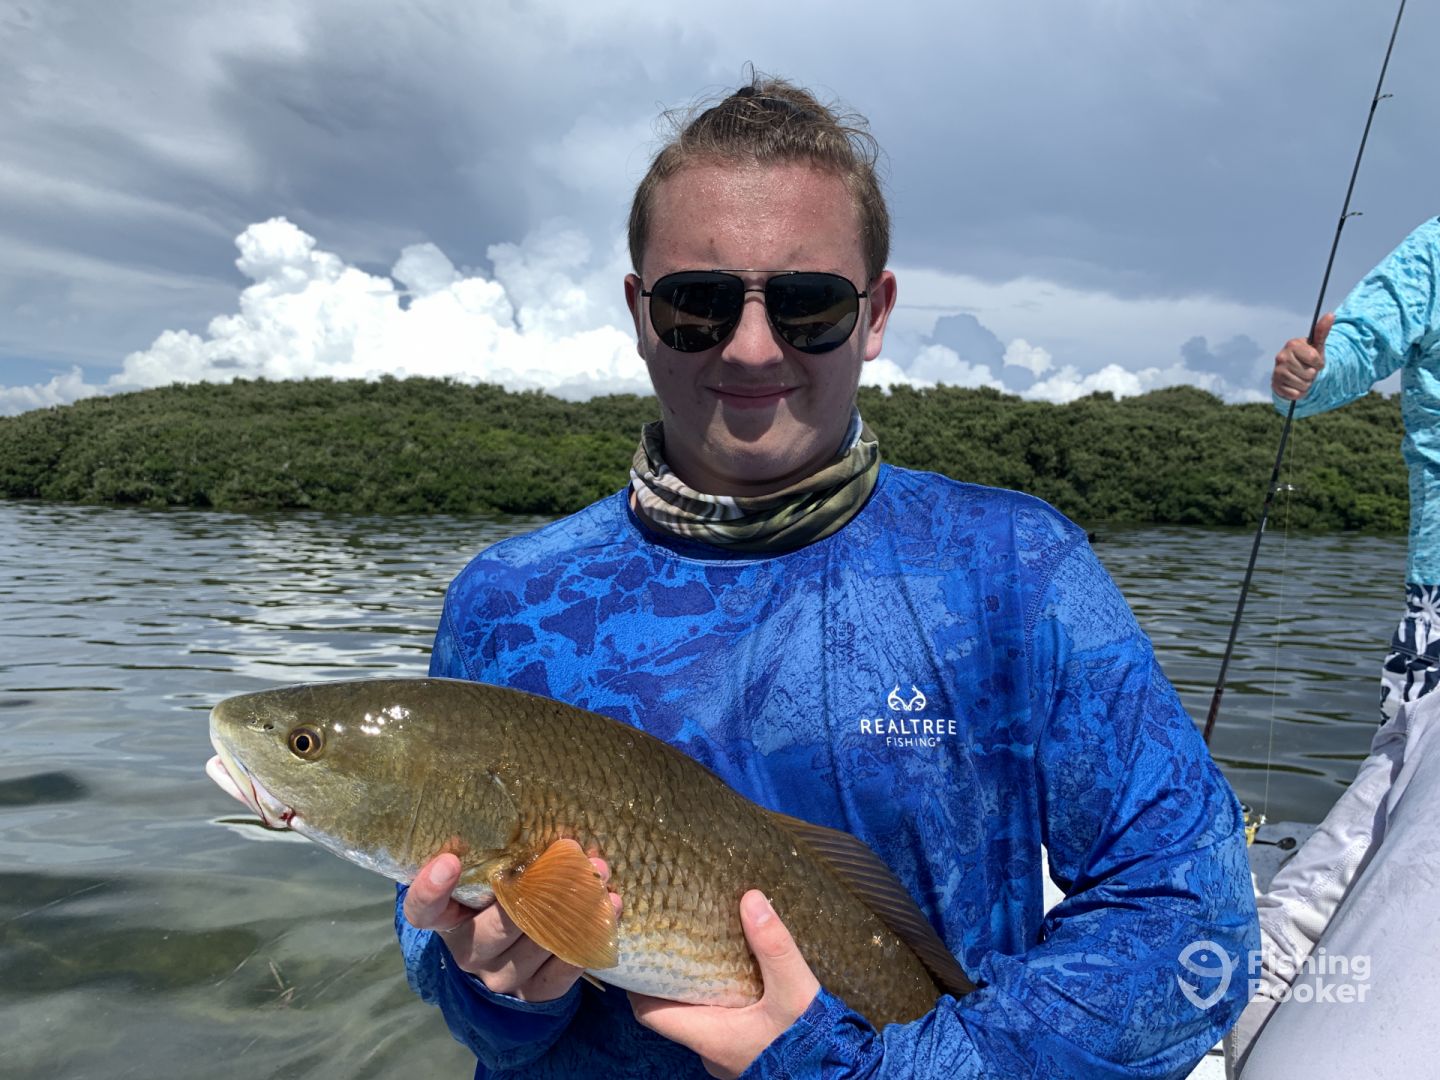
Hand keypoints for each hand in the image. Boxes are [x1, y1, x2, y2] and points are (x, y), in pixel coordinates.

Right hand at [404, 851, 622, 1001]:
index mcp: (447, 918)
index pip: (424, 910)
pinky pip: (561, 974)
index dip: (430, 889)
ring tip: (600, 874)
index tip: (449, 860)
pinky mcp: (533, 994)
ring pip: (538, 946)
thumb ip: (495, 851)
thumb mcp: (487, 872)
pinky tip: (609, 909)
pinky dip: (588, 940)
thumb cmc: (498, 892)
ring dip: (576, 907)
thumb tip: (528, 804)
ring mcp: (501, 976)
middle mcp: (468, 951)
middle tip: (573, 854)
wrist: (508, 952)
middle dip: (541, 888)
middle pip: (498, 926)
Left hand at [630, 891, 819, 1078]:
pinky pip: (722, 1023)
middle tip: (675, 937)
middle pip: (672, 1010)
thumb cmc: (812, 1043)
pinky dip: (722, 1000)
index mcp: (709, 1036)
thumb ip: (773, 946)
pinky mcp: (748, 1052)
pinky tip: (739, 976)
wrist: (845, 1079)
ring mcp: (728, 1055)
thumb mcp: (794, 990)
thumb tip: (751, 898)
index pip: (649, 1012)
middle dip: (671, 976)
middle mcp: (711, 1050)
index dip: (637, 982)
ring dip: (699, 988)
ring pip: (699, 1017)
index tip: (640, 949)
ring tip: (705, 948)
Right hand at [1272, 312, 1333, 399]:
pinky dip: (1298, 393)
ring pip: (1303, 385)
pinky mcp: (1275, 385)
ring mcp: (1277, 371)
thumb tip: (1331, 314)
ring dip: (1306, 384)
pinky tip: (1295, 386)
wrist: (1294, 374)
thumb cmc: (1308, 358)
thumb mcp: (1317, 346)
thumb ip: (1323, 331)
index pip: (1315, 359)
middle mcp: (1281, 357)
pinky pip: (1295, 394)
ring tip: (1301, 378)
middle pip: (1309, 373)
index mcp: (1292, 345)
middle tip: (1306, 370)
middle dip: (1311, 375)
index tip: (1314, 362)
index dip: (1319, 364)